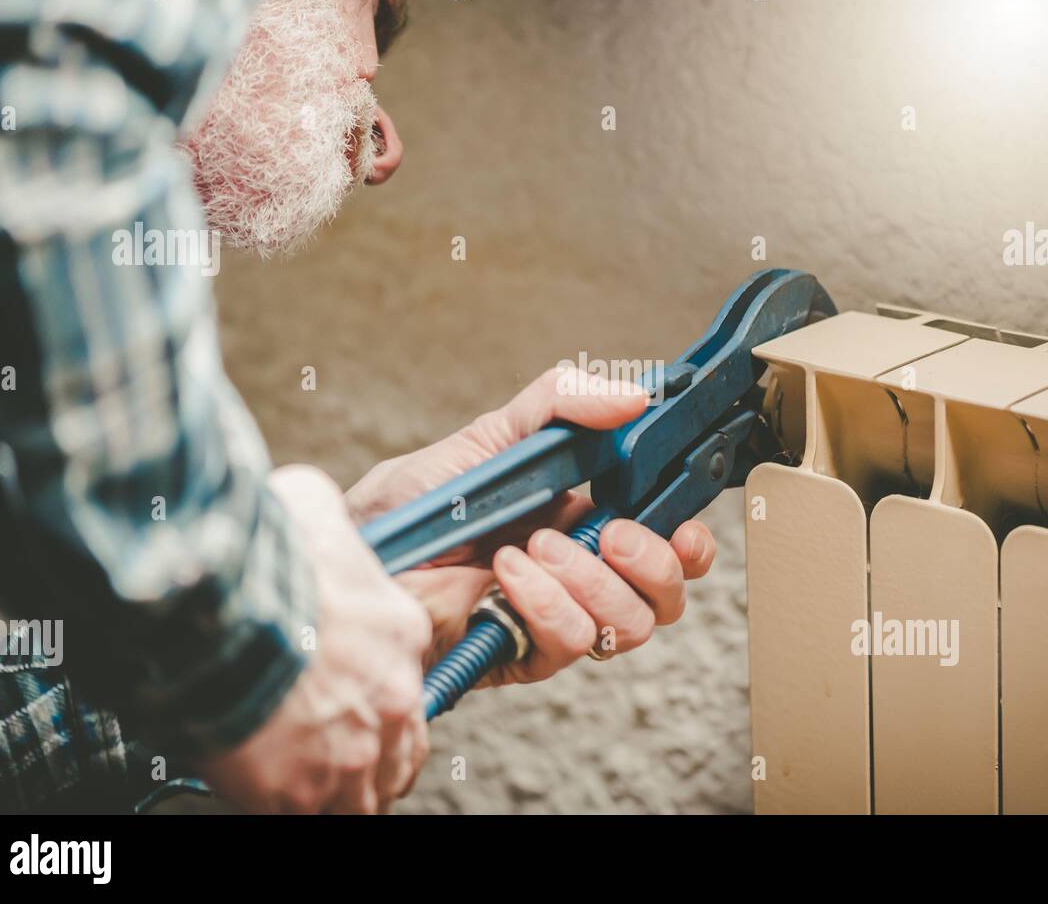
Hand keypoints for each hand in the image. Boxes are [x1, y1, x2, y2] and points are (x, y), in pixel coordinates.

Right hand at [197, 465, 430, 812]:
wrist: (215, 615)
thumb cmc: (261, 559)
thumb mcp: (307, 505)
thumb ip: (323, 511)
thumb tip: (312, 500)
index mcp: (400, 629)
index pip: (407, 663)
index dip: (376, 675)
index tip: (346, 677)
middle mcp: (391, 695)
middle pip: (403, 740)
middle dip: (377, 746)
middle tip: (342, 745)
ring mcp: (352, 750)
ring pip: (368, 791)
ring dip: (346, 788)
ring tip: (316, 782)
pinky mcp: (300, 792)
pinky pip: (312, 815)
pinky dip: (297, 808)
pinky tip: (275, 794)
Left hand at [345, 368, 716, 683]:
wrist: (356, 556)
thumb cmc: (415, 502)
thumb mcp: (491, 435)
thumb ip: (559, 403)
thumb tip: (633, 394)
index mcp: (588, 518)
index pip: (671, 539)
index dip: (692, 536)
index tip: (683, 519)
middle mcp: (583, 573)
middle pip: (668, 592)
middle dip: (654, 559)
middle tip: (611, 531)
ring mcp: (558, 617)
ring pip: (632, 623)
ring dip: (590, 580)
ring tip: (534, 547)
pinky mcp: (527, 653)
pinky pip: (574, 641)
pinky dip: (547, 602)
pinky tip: (505, 575)